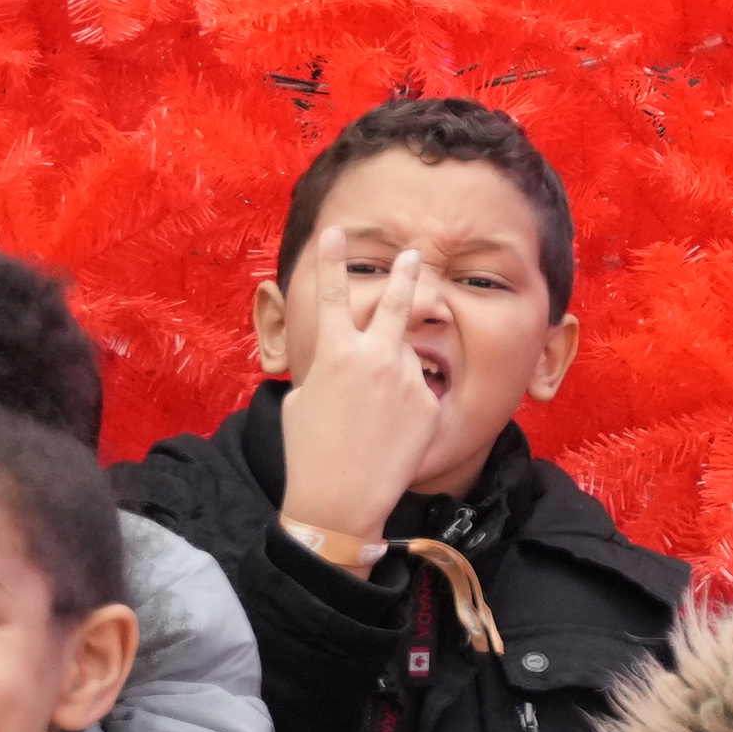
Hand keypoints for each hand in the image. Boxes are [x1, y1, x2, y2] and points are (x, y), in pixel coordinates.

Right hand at [274, 252, 455, 541]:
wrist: (340, 499)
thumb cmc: (310, 452)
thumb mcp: (304, 400)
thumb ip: (329, 370)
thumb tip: (344, 361)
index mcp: (334, 354)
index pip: (331, 295)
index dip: (331, 260)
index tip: (335, 232)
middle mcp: (374, 357)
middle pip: (395, 302)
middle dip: (404, 275)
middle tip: (413, 254)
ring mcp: (406, 377)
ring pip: (405, 358)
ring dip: (392, 375)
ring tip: (374, 412)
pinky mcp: (428, 401)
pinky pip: (418, 392)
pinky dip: (407, 406)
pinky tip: (390, 436)